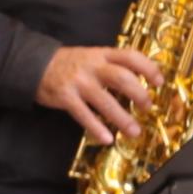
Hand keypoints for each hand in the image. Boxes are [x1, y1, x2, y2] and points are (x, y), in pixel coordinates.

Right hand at [37, 43, 161, 144]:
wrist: (33, 65)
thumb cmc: (67, 64)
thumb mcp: (90, 56)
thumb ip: (111, 66)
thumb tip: (138, 83)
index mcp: (101, 54)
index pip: (130, 56)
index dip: (148, 68)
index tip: (160, 82)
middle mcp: (92, 67)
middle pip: (121, 78)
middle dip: (138, 94)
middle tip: (147, 107)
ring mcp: (78, 82)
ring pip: (105, 100)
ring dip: (122, 118)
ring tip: (134, 131)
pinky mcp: (65, 97)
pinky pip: (84, 115)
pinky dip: (96, 128)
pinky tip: (106, 139)